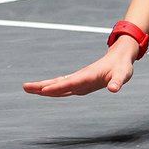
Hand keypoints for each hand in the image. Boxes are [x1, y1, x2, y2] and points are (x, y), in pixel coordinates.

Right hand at [22, 40, 136, 96]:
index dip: (58, 87)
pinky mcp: (79, 82)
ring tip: (27, 88)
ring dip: (43, 87)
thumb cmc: (122, 67)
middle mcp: (80, 78)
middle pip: (58, 83)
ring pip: (58, 84)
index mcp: (88, 76)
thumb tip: (114, 89)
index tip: (44, 91)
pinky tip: (44, 91)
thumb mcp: (123, 75)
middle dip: (42, 86)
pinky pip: (63, 86)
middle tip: (25, 87)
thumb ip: (117, 82)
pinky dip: (52, 88)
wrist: (119, 57)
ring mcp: (78, 80)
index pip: (70, 83)